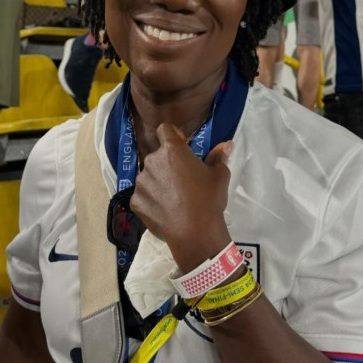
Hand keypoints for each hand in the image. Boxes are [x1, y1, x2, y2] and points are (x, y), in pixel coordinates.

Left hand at [131, 124, 232, 273]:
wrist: (195, 233)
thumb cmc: (209, 199)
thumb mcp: (219, 176)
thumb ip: (218, 156)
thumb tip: (226, 144)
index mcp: (172, 150)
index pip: (165, 130)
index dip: (173, 136)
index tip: (182, 146)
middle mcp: (152, 162)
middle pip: (157, 157)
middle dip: (167, 164)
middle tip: (182, 180)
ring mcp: (141, 183)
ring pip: (149, 177)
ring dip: (158, 182)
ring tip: (173, 199)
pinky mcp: (135, 202)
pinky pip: (143, 196)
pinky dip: (151, 200)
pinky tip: (164, 211)